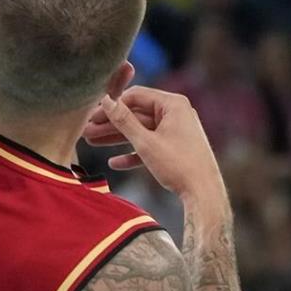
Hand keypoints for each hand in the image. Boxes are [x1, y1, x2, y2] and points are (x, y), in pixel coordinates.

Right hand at [88, 87, 223, 201]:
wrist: (204, 194)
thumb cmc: (178, 165)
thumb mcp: (145, 142)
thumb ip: (124, 120)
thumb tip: (107, 101)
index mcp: (173, 105)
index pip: (135, 96)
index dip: (111, 105)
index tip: (91, 115)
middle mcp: (176, 113)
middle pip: (136, 114)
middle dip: (110, 124)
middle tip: (86, 131)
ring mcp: (176, 131)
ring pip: (140, 130)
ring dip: (116, 138)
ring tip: (92, 143)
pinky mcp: (176, 148)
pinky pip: (150, 145)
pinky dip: (133, 153)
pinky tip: (115, 163)